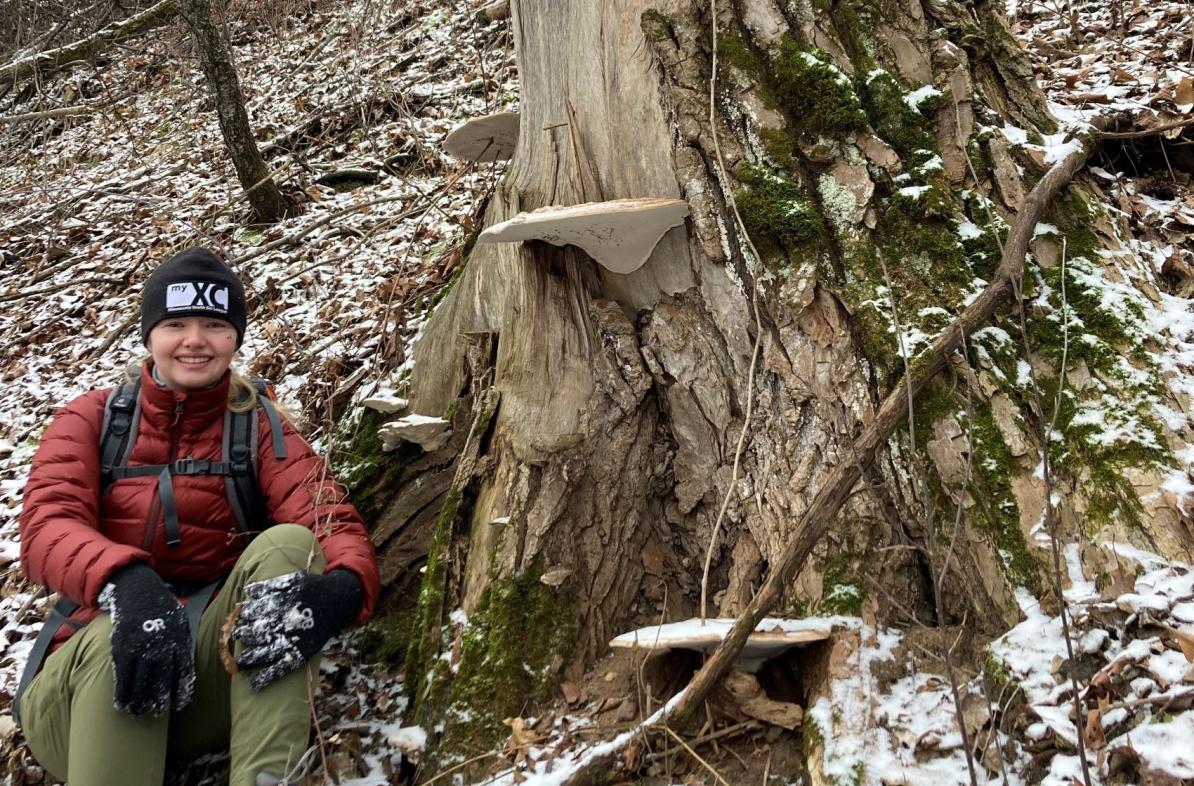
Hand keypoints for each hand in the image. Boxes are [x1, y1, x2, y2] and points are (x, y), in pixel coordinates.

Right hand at [98, 563, 194, 714]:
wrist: (139, 591)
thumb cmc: (163, 609)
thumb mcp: (181, 622)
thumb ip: (183, 644)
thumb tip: (184, 668)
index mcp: (180, 641)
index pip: (184, 673)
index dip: (182, 692)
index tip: (179, 705)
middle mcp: (162, 647)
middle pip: (162, 682)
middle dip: (159, 701)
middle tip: (156, 712)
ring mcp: (141, 649)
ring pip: (141, 683)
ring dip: (139, 702)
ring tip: (138, 713)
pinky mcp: (122, 649)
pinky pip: (122, 677)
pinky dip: (122, 693)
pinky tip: (121, 705)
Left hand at [233, 569, 361, 690]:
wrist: (338, 600)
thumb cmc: (313, 588)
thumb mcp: (293, 581)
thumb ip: (270, 586)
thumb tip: (247, 592)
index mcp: (280, 606)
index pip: (254, 612)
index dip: (245, 615)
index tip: (242, 615)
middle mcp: (284, 624)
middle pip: (256, 633)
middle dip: (243, 634)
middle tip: (238, 635)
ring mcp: (292, 641)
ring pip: (264, 653)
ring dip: (248, 658)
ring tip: (240, 662)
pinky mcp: (300, 653)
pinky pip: (281, 668)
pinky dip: (267, 677)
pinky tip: (254, 685)